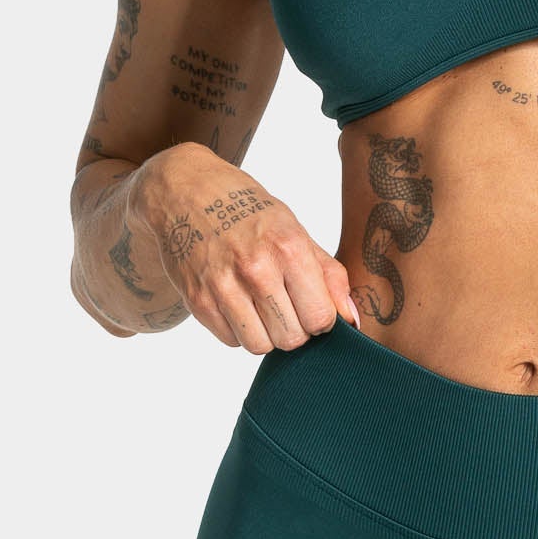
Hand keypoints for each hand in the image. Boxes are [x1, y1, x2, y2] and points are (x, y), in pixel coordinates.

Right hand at [131, 144, 359, 352]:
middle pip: (292, 338)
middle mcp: (255, 268)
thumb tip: (352, 318)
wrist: (185, 191)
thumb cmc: (248, 211)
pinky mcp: (197, 300)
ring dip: (266, 334)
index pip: (321, 318)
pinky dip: (239, 329)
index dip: (322, 319)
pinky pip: (231, 341)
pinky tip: (237, 301)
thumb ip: (329, 275)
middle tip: (286, 306)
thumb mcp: (296, 230)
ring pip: (260, 347)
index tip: (313, 306)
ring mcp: (222, 286)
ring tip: (262, 306)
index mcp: (288, 247)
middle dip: (296, 329)